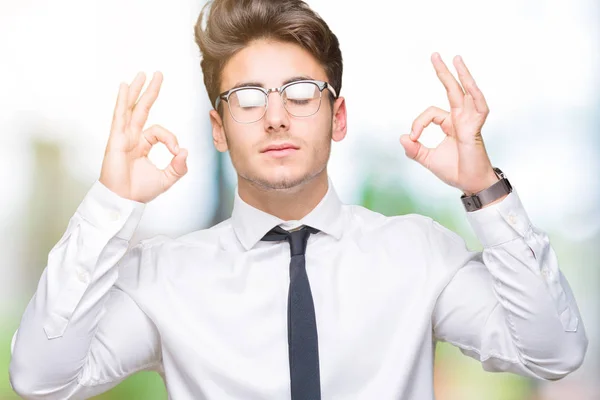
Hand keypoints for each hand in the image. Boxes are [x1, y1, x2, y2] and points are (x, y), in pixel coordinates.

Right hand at [99, 72, 188, 202]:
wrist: (124, 201)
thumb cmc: (139, 191)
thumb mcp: (167, 178)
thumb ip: (179, 166)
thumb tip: (185, 151)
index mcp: (142, 145)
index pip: (159, 131)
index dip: (171, 138)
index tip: (176, 151)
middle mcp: (131, 138)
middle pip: (141, 109)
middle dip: (150, 91)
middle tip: (157, 74)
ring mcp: (122, 137)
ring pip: (130, 108)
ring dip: (136, 90)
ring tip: (142, 75)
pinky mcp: (116, 140)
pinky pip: (120, 116)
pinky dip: (122, 101)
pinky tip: (124, 87)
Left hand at [400, 52, 497, 195]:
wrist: (470, 184)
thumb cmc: (454, 171)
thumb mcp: (427, 159)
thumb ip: (414, 149)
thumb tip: (402, 137)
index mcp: (450, 124)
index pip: (431, 113)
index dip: (418, 123)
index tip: (412, 137)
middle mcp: (461, 119)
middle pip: (452, 90)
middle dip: (443, 72)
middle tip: (434, 55)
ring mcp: (470, 121)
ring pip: (466, 92)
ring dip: (462, 75)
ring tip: (455, 58)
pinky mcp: (476, 128)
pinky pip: (479, 107)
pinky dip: (474, 94)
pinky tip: (467, 81)